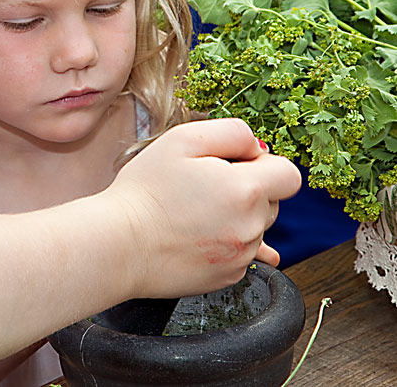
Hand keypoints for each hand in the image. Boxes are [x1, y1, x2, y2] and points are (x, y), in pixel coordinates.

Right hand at [106, 118, 300, 297]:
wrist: (120, 243)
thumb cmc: (146, 190)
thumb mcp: (182, 140)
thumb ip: (231, 133)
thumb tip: (257, 148)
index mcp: (246, 190)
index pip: (289, 174)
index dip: (262, 163)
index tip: (232, 164)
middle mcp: (251, 227)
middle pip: (272, 201)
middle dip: (247, 188)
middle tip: (204, 185)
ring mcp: (241, 256)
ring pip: (257, 227)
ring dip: (237, 215)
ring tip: (196, 210)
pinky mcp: (228, 277)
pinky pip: (243, 253)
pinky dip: (227, 241)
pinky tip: (198, 233)